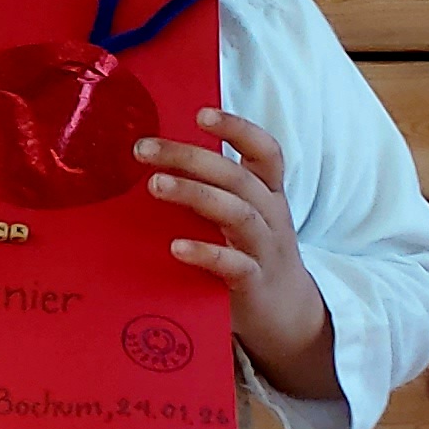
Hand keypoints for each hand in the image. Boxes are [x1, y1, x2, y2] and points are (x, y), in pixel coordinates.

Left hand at [146, 107, 332, 396]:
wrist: (285, 314)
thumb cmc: (248, 255)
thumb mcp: (238, 217)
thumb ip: (209, 191)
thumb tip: (150, 162)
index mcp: (266, 194)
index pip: (264, 152)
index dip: (237, 129)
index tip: (201, 113)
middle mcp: (270, 215)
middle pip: (236, 177)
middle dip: (191, 157)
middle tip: (143, 148)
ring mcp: (265, 249)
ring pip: (237, 214)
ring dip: (195, 195)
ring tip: (155, 184)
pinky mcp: (255, 283)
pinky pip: (235, 265)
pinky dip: (207, 254)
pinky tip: (176, 247)